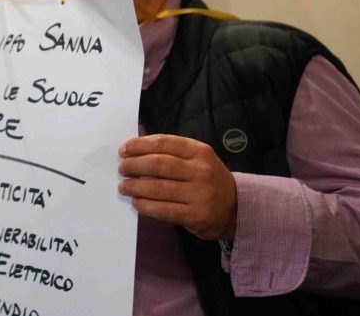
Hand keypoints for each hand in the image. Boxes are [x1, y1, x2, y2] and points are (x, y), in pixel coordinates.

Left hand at [118, 134, 236, 240]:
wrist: (236, 207)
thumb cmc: (208, 179)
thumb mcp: (198, 159)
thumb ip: (172, 153)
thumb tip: (136, 150)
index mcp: (199, 151)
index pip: (164, 143)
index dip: (140, 145)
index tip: (124, 150)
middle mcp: (201, 171)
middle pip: (159, 164)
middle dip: (135, 165)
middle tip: (122, 168)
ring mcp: (199, 194)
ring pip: (159, 187)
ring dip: (136, 186)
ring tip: (124, 186)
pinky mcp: (196, 216)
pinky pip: (164, 210)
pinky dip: (146, 206)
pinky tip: (136, 202)